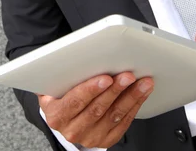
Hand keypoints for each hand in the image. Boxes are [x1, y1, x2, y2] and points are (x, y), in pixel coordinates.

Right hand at [38, 71, 153, 147]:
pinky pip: (123, 123)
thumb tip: (78, 56)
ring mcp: (90, 136)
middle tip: (128, 76)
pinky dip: (134, 106)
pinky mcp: (105, 139)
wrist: (64, 116)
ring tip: (142, 83)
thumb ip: (63, 75)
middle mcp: (72, 129)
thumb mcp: (54, 85)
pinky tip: (141, 93)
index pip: (75, 101)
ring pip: (114, 116)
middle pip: (97, 108)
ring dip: (131, 97)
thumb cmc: (61, 95)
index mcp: (56, 114)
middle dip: (115, 90)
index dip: (91, 89)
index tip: (106, 78)